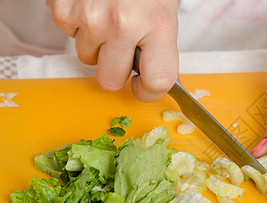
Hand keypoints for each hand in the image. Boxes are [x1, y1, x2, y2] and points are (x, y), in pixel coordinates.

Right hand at [45, 0, 178, 101]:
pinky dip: (77, 23)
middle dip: (114, 71)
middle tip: (121, 52)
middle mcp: (123, 24)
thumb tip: (151, 78)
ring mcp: (90, 16)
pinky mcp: (63, 6)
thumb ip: (158, 46)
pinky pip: (67, 32)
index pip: (158, 81)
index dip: (148, 92)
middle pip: (109, 80)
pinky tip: (90, 4)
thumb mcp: (164, 11)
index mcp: (158, 25)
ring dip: (96, 44)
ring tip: (107, 16)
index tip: (142, 88)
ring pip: (86, 57)